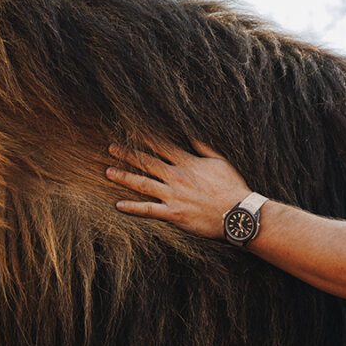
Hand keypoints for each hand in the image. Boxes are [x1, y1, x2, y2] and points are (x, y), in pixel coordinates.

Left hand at [106, 139, 250, 238]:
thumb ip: (203, 149)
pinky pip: (148, 210)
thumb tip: (190, 137)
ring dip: (123, 177)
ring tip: (108, 172)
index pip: (161, 146)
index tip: (130, 131)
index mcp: (188, 163)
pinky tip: (118, 205)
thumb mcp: (220, 162)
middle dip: (127, 154)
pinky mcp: (173, 214)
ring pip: (142, 184)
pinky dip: (133, 208)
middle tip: (111, 148)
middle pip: (146, 162)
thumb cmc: (233, 188)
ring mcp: (173, 196)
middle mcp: (176, 177)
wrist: (238, 213)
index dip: (144, 138)